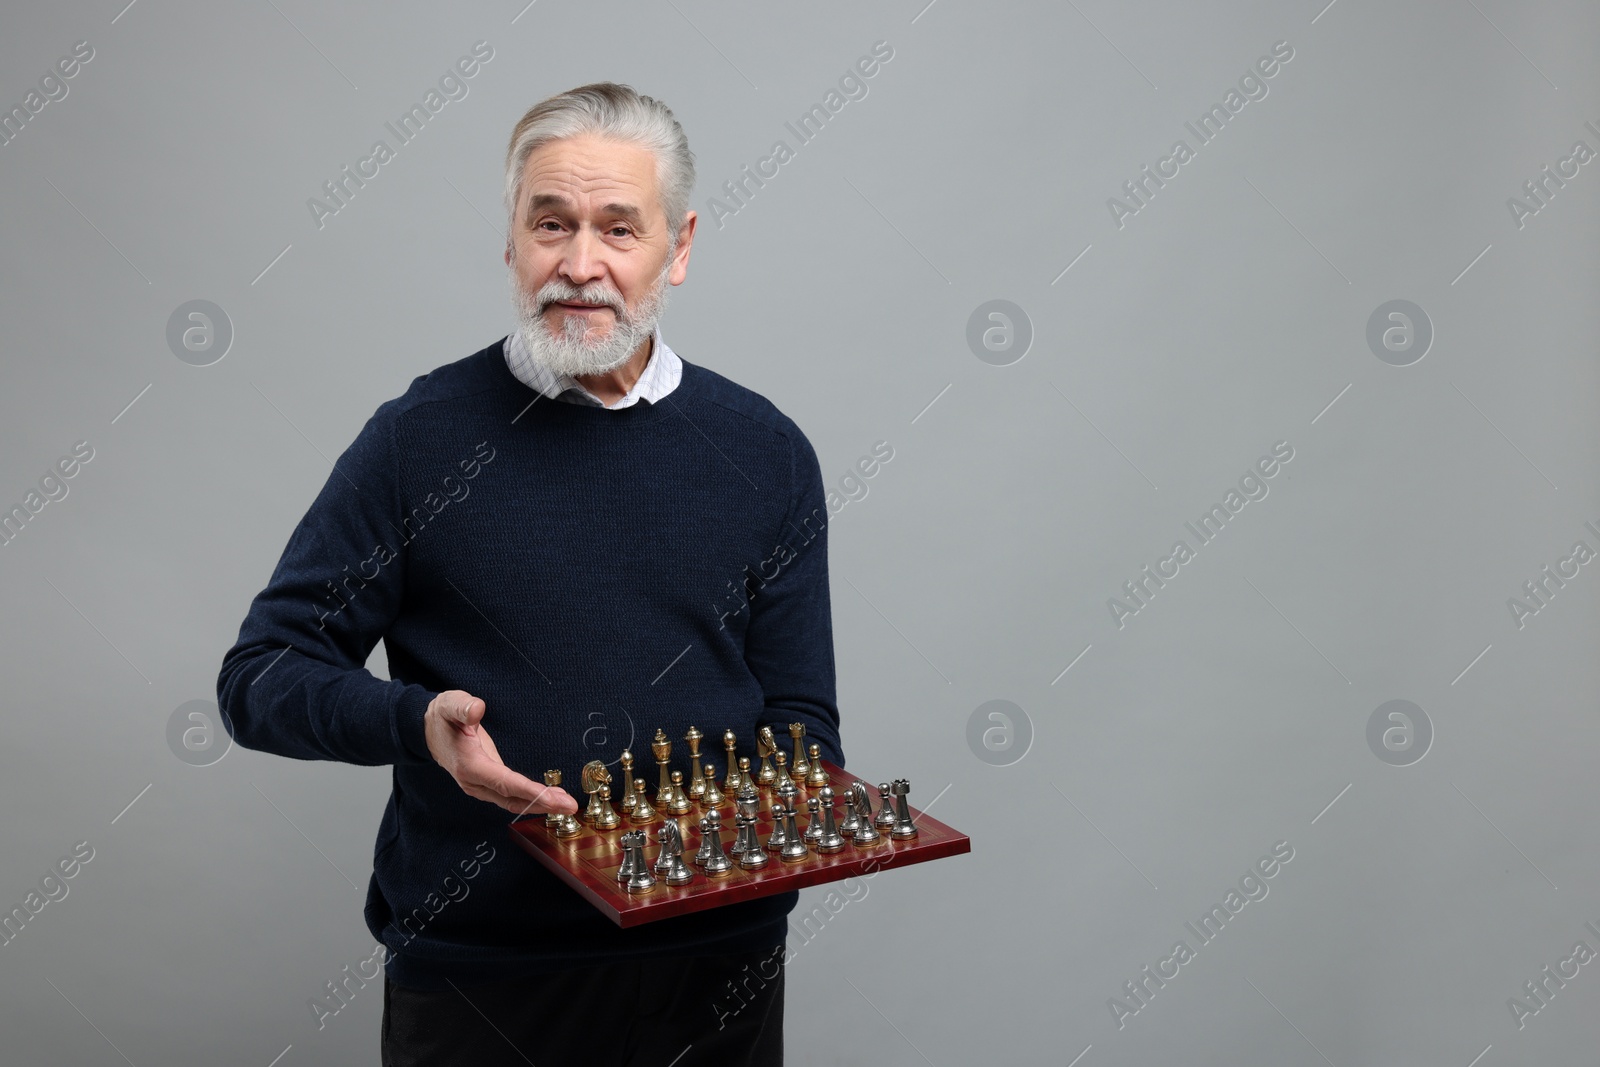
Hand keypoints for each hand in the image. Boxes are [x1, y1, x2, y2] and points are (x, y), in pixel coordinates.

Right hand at [423, 690, 578, 817]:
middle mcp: (474, 781)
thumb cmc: (442, 717)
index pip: (503, 782)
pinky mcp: (486, 785)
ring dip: (538, 805)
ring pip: (511, 802)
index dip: (529, 791)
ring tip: (565, 805)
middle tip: (569, 806)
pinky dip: (529, 800)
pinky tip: (547, 799)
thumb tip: (477, 709)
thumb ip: (463, 707)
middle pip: (511, 798)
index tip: (552, 797)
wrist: (428, 730)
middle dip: (542, 804)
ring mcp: (479, 786)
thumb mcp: (450, 704)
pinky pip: (510, 797)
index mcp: (468, 764)